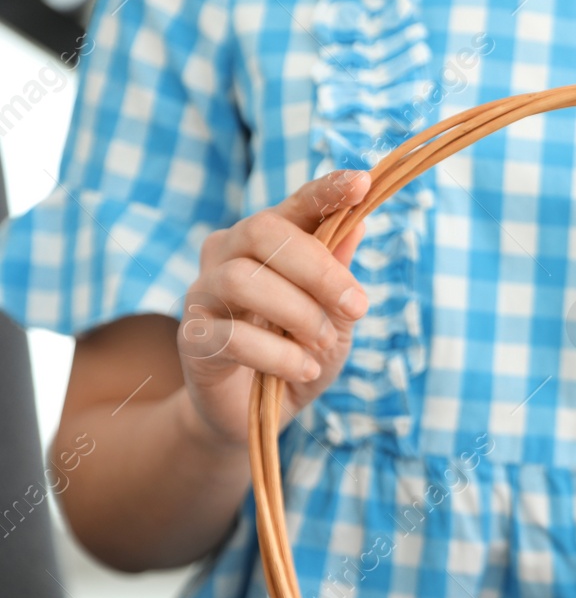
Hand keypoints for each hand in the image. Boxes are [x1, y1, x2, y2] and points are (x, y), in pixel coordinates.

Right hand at [176, 170, 371, 446]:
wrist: (252, 413)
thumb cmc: (297, 356)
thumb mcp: (333, 319)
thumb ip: (340, 275)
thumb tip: (359, 224)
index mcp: (265, 244)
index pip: (293, 206)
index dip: (325, 191)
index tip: (362, 184)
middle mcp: (226, 256)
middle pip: (263, 232)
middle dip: (319, 269)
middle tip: (357, 306)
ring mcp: (202, 295)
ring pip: (243, 280)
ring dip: (299, 315)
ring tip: (324, 344)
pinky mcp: (191, 339)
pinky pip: (233, 336)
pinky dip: (281, 356)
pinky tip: (304, 370)